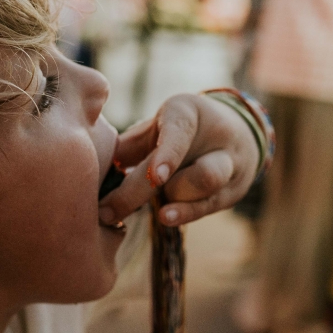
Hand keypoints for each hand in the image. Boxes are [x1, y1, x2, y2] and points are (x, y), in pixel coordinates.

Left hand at [99, 93, 259, 226]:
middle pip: (194, 170)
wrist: (235, 132)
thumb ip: (131, 144)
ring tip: (145, 205)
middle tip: (107, 211)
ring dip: (173, 201)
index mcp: (189, 114)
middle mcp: (218, 139)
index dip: (169, 155)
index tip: (156, 178)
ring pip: (207, 188)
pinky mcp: (232, 192)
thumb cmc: (179, 131)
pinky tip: (165, 219)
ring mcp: (230, 167)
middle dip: (149, 191)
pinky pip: (208, 207)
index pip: (181, 132)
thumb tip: (97, 166)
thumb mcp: (157, 127)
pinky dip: (183, 214)